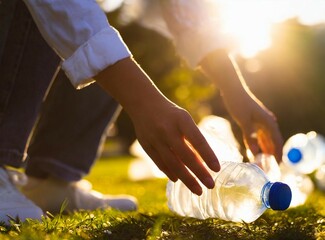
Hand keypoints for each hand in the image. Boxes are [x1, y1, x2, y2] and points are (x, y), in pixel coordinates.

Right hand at [96, 57, 219, 194]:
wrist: (143, 104)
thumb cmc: (171, 114)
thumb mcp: (184, 119)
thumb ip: (192, 138)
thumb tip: (203, 162)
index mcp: (182, 120)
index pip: (198, 140)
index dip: (208, 156)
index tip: (217, 169)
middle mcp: (168, 129)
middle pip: (186, 156)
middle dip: (199, 173)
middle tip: (211, 185)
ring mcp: (155, 138)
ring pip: (172, 163)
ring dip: (186, 179)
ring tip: (197, 190)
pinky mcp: (146, 145)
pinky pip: (159, 163)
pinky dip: (169, 173)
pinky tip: (177, 180)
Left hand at [199, 49, 282, 161]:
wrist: (232, 88)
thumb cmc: (238, 103)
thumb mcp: (243, 121)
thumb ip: (249, 137)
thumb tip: (255, 153)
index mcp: (269, 122)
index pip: (277, 142)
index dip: (278, 154)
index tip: (277, 166)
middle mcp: (268, 122)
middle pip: (273, 141)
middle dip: (272, 154)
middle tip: (269, 167)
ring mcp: (261, 121)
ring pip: (266, 138)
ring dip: (265, 149)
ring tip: (263, 162)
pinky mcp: (254, 120)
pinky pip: (259, 134)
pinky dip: (258, 143)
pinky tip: (254, 150)